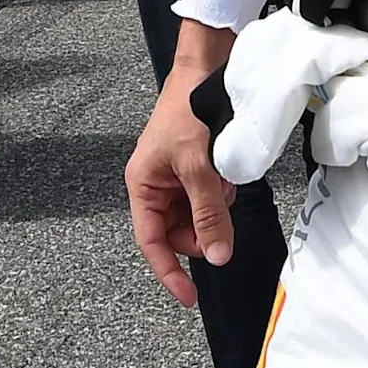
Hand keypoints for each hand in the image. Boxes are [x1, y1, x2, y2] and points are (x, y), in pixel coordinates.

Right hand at [128, 67, 236, 305]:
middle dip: (201, 230)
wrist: (205, 71)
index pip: (151, 241)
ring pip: (196, 217)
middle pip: (177, 233)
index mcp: (142, 185)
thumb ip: (209, 213)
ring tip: (221, 180)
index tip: (189, 296)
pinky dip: (220, 193)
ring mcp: (175, 178)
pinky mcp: (194, 170)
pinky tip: (225, 172)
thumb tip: (218, 256)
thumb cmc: (188, 111)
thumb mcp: (199, 167)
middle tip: (220, 216)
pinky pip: (208, 199)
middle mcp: (155, 185)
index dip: (169, 271)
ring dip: (213, 208)